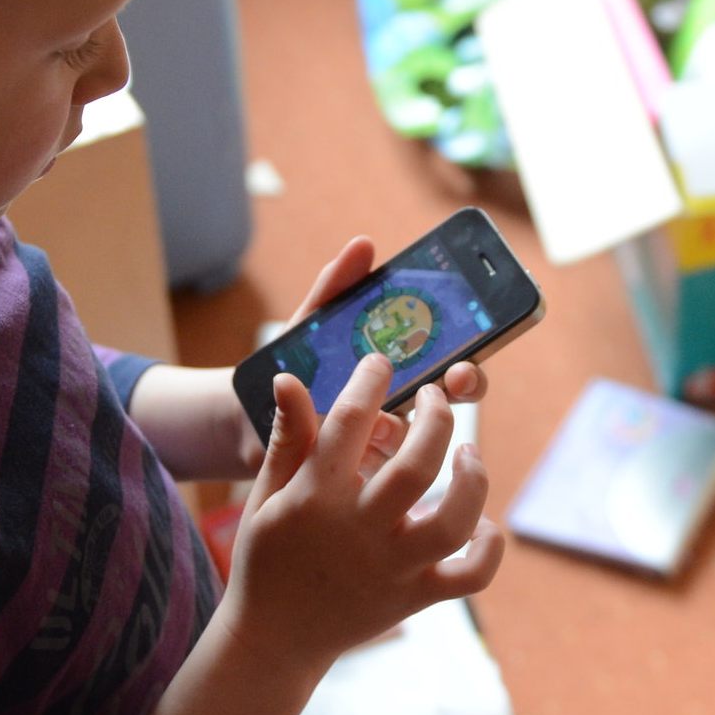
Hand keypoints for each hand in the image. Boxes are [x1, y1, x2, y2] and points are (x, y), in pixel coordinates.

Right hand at [217, 357, 503, 684]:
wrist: (272, 641)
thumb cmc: (268, 558)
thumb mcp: (266, 494)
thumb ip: (287, 437)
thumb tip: (289, 378)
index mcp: (315, 498)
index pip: (350, 423)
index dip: (370, 382)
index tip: (381, 363)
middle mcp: (358, 531)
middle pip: (418, 466)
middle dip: (436, 418)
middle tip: (434, 396)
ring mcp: (391, 568)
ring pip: (454, 521)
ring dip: (472, 480)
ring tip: (468, 453)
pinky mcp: (413, 598)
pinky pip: (469, 577)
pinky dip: (488, 549)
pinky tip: (483, 524)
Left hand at [236, 236, 490, 475]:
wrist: (243, 418)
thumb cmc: (290, 367)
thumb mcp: (310, 325)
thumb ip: (335, 288)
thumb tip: (364, 244)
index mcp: (398, 366)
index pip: (449, 356)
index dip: (470, 352)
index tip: (471, 345)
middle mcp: (400, 403)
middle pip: (451, 397)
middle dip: (463, 385)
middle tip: (456, 377)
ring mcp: (384, 441)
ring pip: (422, 437)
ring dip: (414, 425)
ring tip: (389, 416)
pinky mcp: (361, 470)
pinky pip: (384, 466)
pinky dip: (377, 452)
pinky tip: (364, 443)